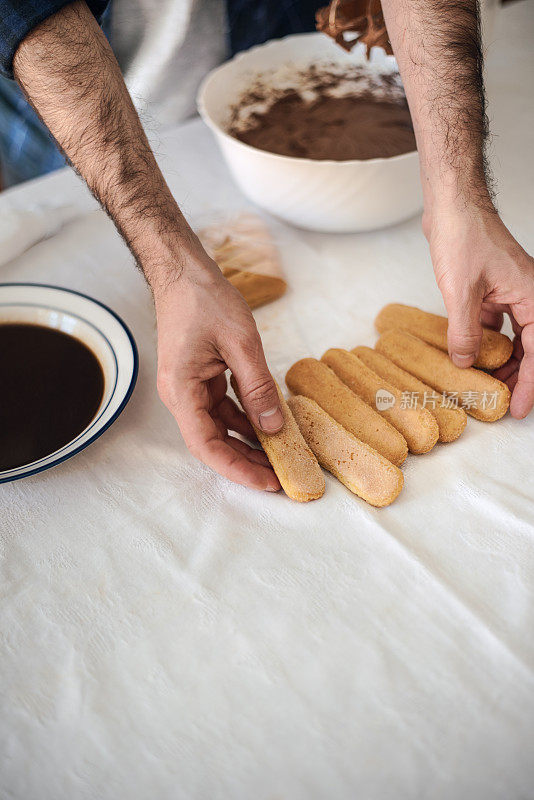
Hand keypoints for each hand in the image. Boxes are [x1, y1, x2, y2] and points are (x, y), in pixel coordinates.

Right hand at [153, 242, 282, 490]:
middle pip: (213, 442)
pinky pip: (223, 408)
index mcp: (181, 390)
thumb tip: (274, 426)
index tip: (267, 482)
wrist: (184, 271)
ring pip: (219, 427)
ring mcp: (189, 387)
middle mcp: (181, 395)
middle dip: (246, 461)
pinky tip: (269, 422)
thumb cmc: (204, 299)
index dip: (237, 469)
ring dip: (247, 442)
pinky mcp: (200, 378)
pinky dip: (246, 418)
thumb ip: (258, 387)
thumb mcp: (240, 342)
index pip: (206, 445)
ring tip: (280, 454)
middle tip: (281, 475)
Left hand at [424, 204, 533, 418]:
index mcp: (531, 296)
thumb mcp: (461, 291)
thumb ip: (465, 331)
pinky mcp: (491, 292)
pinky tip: (471, 356)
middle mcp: (526, 297)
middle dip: (518, 376)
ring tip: (487, 384)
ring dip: (502, 362)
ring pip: (514, 339)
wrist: (452, 205)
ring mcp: (509, 294)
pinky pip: (495, 326)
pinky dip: (486, 343)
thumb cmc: (464, 235)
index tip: (520, 408)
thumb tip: (466, 363)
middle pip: (531, 347)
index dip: (530, 383)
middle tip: (502, 401)